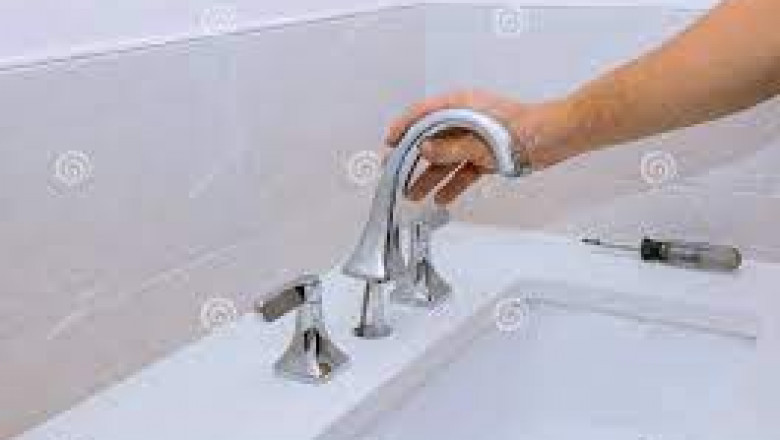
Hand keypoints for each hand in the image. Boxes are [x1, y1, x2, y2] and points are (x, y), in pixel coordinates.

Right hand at [385, 90, 573, 204]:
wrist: (556, 138)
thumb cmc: (525, 129)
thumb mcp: (480, 141)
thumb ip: (450, 147)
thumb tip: (424, 149)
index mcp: (461, 105)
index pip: (423, 114)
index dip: (404, 127)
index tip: (389, 143)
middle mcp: (465, 120)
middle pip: (431, 139)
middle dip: (412, 159)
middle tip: (395, 174)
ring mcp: (474, 138)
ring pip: (445, 158)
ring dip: (429, 177)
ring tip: (413, 194)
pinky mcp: (485, 154)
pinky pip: (462, 169)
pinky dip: (452, 183)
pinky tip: (441, 198)